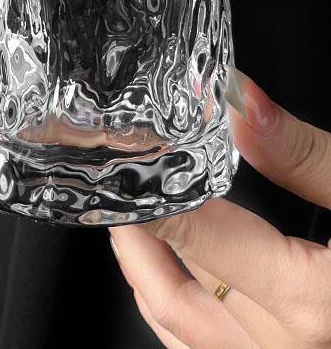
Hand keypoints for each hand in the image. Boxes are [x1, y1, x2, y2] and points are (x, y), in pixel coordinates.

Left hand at [109, 68, 330, 348]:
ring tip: (136, 223)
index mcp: (314, 306)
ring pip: (181, 334)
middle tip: (114, 189)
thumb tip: (235, 99)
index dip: (144, 193)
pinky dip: (182, 314)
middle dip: (131, 239)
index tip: (115, 158)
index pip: (191, 237)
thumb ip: (304, 154)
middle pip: (169, 297)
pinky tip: (186, 274)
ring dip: (148, 277)